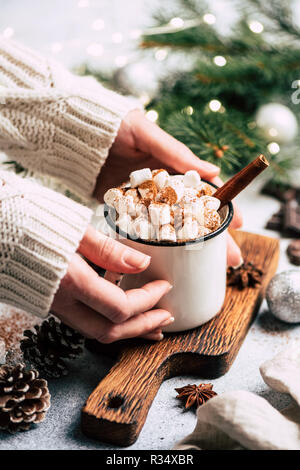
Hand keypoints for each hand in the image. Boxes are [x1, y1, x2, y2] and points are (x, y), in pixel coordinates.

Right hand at [51, 225, 173, 342]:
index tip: (163, 285)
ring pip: (96, 333)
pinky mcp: (49, 302)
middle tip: (166, 319)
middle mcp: (61, 301)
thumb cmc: (29, 219)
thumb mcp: (74, 228)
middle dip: (142, 327)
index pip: (120, 307)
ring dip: (127, 331)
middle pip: (109, 332)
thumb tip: (142, 261)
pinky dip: (109, 322)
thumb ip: (109, 249)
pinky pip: (84, 322)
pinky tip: (121, 313)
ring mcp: (53, 305)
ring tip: (150, 325)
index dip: (148, 300)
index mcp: (70, 280)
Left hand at [95, 109, 242, 266]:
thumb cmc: (113, 126)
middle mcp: (162, 186)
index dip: (223, 207)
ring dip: (189, 247)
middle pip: (192, 215)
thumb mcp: (146, 134)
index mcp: (172, 167)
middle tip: (231, 258)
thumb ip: (175, 152)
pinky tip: (170, 261)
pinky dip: (157, 245)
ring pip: (172, 228)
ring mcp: (144, 200)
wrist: (73, 135)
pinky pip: (144, 230)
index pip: (204, 190)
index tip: (239, 224)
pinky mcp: (124, 209)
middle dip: (213, 237)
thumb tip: (213, 170)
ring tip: (206, 266)